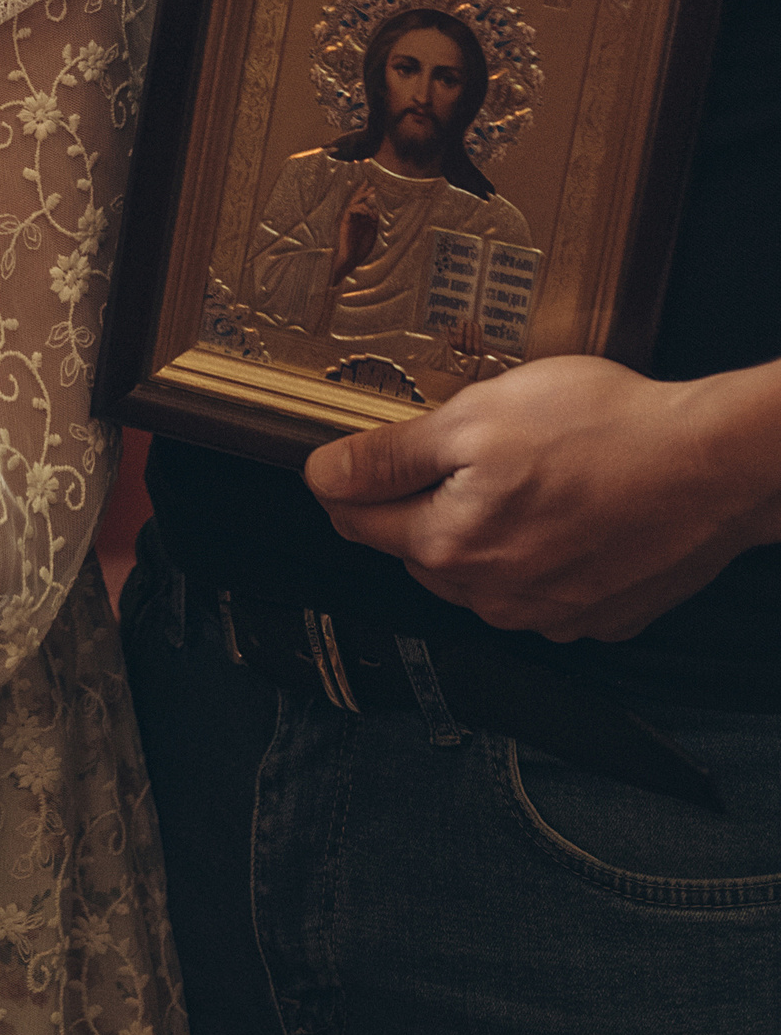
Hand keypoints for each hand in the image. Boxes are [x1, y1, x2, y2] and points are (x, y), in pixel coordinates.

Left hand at [305, 352, 780, 640]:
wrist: (711, 466)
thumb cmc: (603, 430)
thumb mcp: (475, 416)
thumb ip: (391, 455)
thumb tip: (323, 475)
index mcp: (450, 547)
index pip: (359, 523)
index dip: (346, 482)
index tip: (349, 460)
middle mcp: (494, 598)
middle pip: (420, 549)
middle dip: (423, 503)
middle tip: (463, 449)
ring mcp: (550, 617)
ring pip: (482, 573)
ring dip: (484, 530)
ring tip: (528, 474)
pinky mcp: (598, 617)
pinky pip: (542, 587)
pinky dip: (542, 552)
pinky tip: (569, 509)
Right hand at [331, 177, 381, 285]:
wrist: (350, 260)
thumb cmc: (360, 250)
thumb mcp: (372, 234)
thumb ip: (373, 222)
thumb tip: (375, 209)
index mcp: (361, 221)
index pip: (364, 205)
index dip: (367, 196)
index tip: (373, 186)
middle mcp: (354, 218)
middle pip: (357, 201)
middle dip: (363, 192)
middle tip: (371, 185)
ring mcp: (349, 220)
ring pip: (354, 203)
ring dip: (364, 199)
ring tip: (372, 195)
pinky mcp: (345, 222)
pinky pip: (351, 209)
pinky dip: (360, 208)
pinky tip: (367, 212)